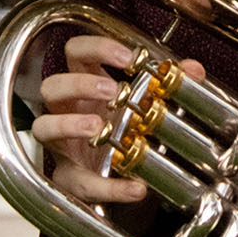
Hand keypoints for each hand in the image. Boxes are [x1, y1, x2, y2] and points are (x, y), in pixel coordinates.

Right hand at [32, 34, 202, 205]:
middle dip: (78, 84)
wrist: (111, 176)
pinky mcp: (69, 178)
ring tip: (98, 128)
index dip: (96, 48)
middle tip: (111, 90)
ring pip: (44, 127)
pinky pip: (80, 182)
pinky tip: (135, 188)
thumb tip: (193, 68)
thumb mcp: (143, 104)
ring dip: (69, 124)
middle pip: (52, 85)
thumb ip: (168, 84)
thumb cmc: (119, 129)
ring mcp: (62, 144)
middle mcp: (67, 110)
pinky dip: (109, 187)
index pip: (76, 53)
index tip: (127, 58)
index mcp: (86, 85)